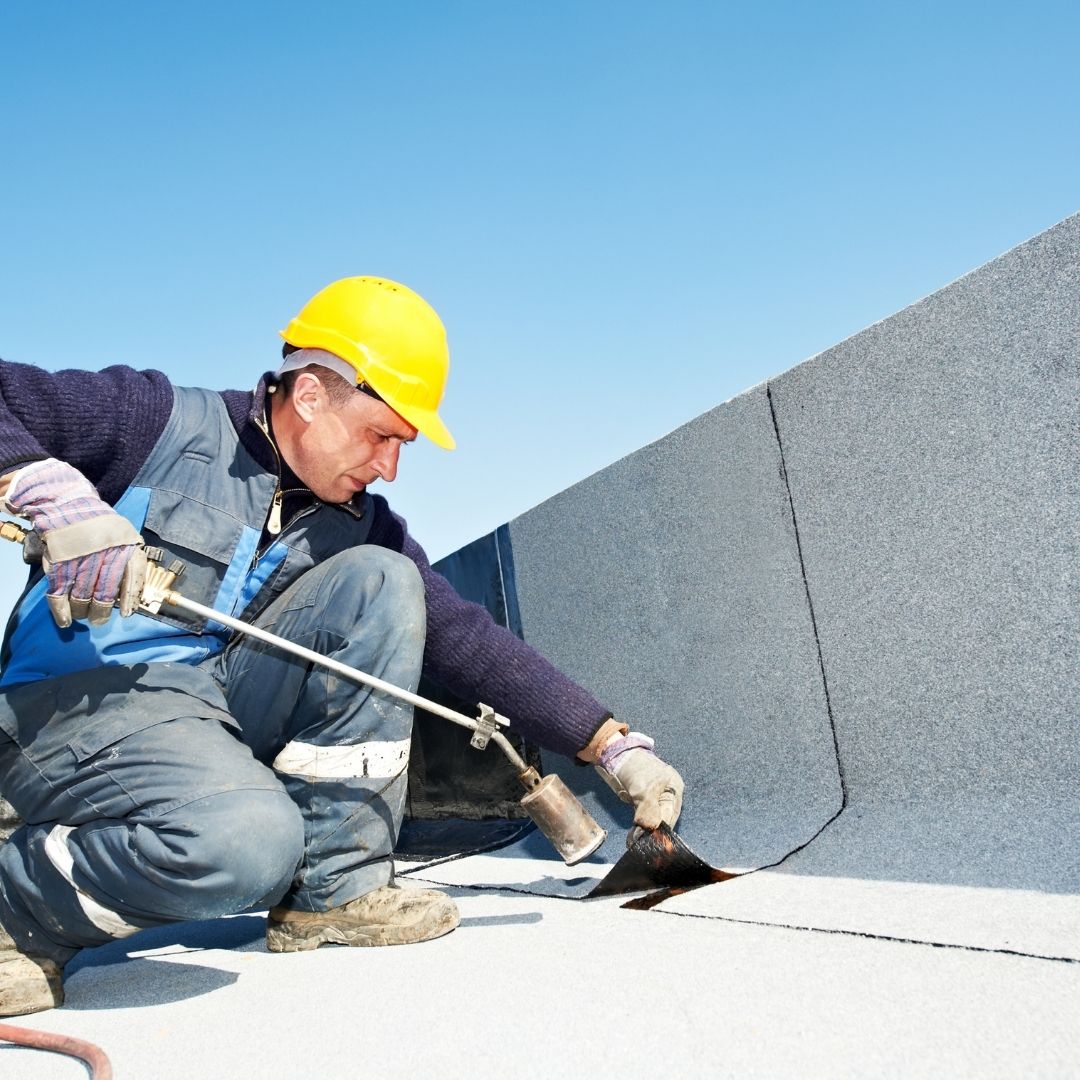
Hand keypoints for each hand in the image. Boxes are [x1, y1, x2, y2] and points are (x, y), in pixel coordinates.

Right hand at [2, 459, 145, 627]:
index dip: (130, 597)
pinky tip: (64, 619)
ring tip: (82, 616)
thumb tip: (132, 594)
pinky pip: (59, 591)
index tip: (128, 614)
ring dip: (81, 610)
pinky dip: (60, 609)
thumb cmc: (100, 526)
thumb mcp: (122, 536)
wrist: (69, 502)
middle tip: (99, 620)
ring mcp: (80, 556)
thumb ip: (127, 559)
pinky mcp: (59, 560)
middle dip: (101, 611)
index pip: (133, 574)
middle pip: (105, 591)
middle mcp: (105, 551)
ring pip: (82, 594)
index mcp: (124, 544)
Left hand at [594, 732, 683, 831]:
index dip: (660, 830)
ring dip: (644, 829)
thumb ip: (649, 809)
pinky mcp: (645, 801)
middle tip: (638, 840)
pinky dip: (639, 824)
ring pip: (653, 820)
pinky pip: (644, 817)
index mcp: (675, 789)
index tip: (648, 840)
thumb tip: (651, 828)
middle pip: (664, 819)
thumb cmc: (634, 768)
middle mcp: (669, 795)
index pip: (671, 816)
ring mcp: (657, 798)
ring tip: (633, 839)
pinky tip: (633, 833)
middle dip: (651, 830)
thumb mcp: (643, 789)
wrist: (615, 756)